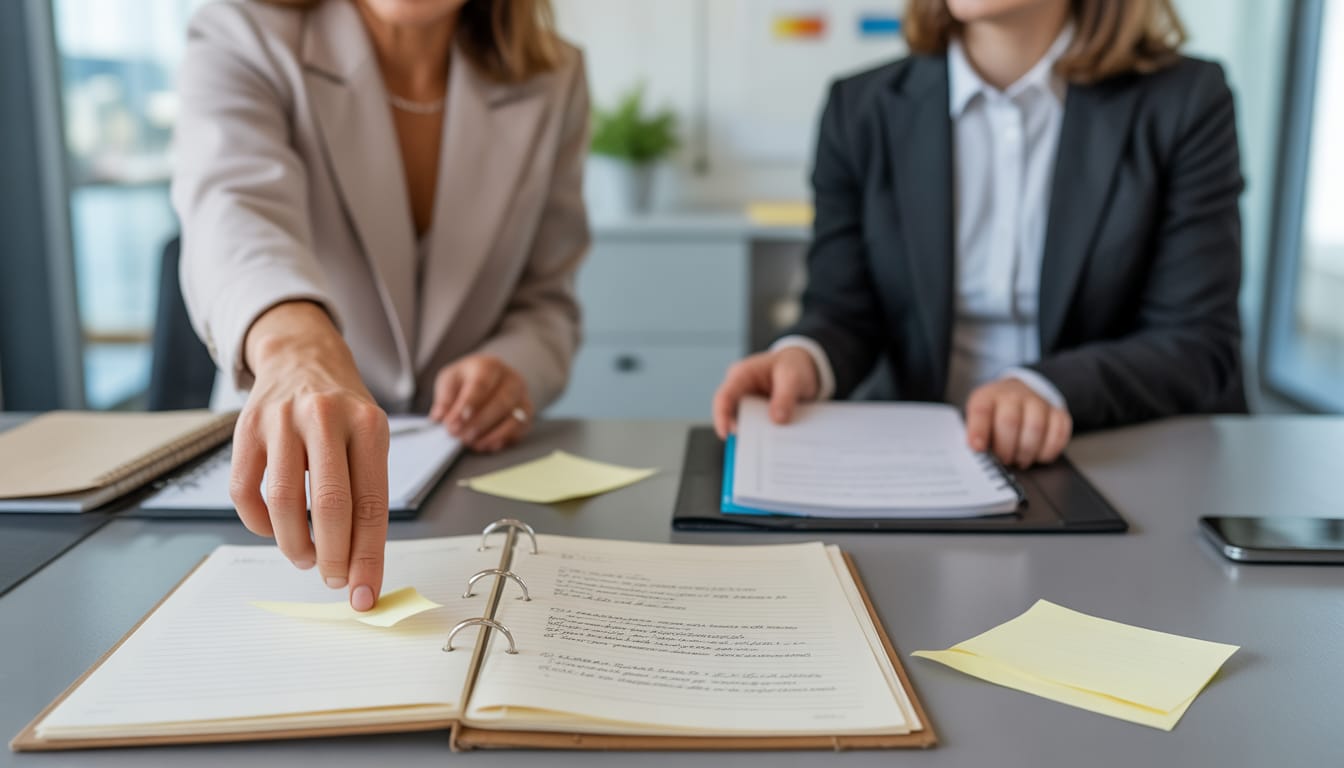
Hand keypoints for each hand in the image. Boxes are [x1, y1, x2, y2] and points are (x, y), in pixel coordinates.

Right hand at [232, 301, 389, 611]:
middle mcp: (325, 418)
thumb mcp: (371, 439)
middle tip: (334, 581)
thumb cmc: (344, 413)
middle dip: (332, 556)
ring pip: (282, 502)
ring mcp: (281, 421)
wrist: (302, 357)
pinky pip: (245, 492)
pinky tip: (274, 530)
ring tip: (305, 558)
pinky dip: (259, 523)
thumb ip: (366, 495)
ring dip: (294, 544)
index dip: (368, 556)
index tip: (365, 594)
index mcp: (368, 425)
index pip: (371, 503)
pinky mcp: (245, 429)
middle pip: (329, 505)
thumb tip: (359, 566)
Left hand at [429, 355, 532, 451]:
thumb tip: (440, 416)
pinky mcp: (526, 415)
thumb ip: (444, 398)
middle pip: (502, 401)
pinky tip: (485, 445)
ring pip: (514, 417)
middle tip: (458, 435)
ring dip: (491, 434)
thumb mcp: (450, 381)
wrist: (489, 381)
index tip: (455, 421)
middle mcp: (511, 379)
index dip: (469, 404)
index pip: (482, 383)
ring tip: (470, 442)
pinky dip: (501, 440)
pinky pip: (519, 430)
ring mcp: (522, 397)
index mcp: (489, 366)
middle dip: (478, 422)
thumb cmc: (467, 381)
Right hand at [712, 347, 819, 438]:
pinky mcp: (759, 414)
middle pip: (732, 415)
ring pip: (745, 424)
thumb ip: (785, 396)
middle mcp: (740, 390)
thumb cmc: (794, 365)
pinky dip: (765, 436)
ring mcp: (749, 403)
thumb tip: (777, 419)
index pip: (724, 397)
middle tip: (754, 448)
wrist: (805, 367)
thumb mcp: (793, 376)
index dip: (721, 417)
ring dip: (755, 436)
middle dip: (742, 432)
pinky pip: (758, 427)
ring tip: (769, 448)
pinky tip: (777, 443)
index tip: (726, 434)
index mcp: (741, 375)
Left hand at [965, 378, 1071, 467]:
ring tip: (1020, 460)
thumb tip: (978, 453)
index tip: (978, 448)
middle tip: (1004, 460)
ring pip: (1036, 427)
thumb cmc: (995, 414)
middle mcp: (1013, 395)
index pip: (981, 410)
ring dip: (1027, 451)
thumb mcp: (978, 419)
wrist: (1018, 394)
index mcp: (988, 396)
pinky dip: (1049, 450)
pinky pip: (1059, 431)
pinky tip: (1039, 455)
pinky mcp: (1057, 412)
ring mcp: (1037, 402)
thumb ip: (975, 435)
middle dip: (1005, 448)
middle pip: (1010, 421)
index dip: (979, 430)